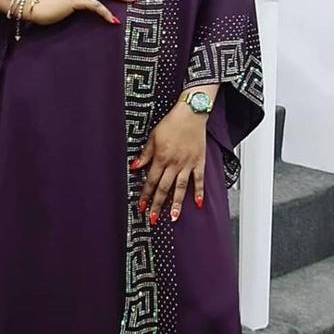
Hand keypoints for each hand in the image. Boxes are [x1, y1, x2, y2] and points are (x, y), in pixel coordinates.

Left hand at [130, 104, 206, 224]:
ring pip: (180, 187)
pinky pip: (199, 179)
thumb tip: (134, 166)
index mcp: (160, 158)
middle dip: (157, 204)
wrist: (190, 114)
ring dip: (176, 204)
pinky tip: (197, 203)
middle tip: (153, 218)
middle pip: (164, 188)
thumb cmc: (171, 124)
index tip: (141, 207)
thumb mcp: (152, 137)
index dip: (145, 195)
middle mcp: (173, 163)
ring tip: (173, 217)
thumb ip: (145, 154)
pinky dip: (199, 191)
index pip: (150, 181)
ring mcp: (187, 164)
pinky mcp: (199, 162)